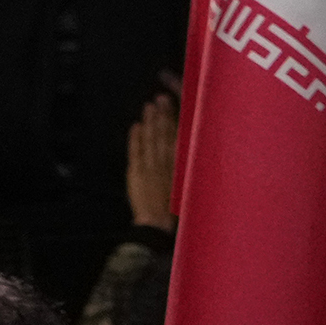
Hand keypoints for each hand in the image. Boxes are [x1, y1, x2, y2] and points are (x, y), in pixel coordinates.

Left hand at [124, 80, 179, 226]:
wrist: (156, 226)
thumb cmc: (175, 210)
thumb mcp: (187, 187)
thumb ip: (187, 168)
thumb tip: (191, 148)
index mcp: (179, 165)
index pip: (176, 136)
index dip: (173, 118)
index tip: (171, 105)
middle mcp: (164, 162)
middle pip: (163, 133)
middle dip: (161, 114)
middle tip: (159, 98)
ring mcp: (148, 166)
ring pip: (149, 139)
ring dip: (149, 122)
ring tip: (148, 107)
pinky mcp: (135, 173)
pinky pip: (135, 151)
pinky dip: (135, 138)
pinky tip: (136, 126)